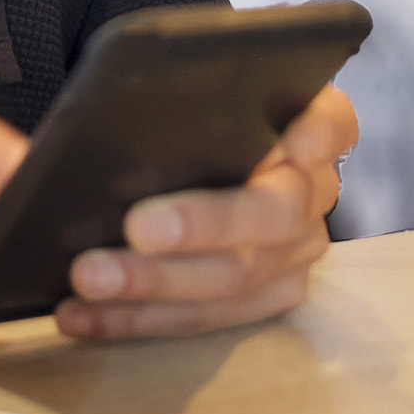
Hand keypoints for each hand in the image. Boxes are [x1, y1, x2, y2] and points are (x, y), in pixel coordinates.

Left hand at [56, 82, 358, 340]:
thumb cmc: (176, 116)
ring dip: (155, 283)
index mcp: (305, 124)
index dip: (318, 131)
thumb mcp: (178, 93)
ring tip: (88, 278)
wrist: (179, 155)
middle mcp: (310, 191)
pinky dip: (136, 319)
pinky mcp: (263, 298)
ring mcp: (293, 252)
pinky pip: (203, 320)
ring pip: (234, 277)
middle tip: (138, 226)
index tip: (292, 139)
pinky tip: (81, 316)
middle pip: (272, 211)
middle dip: (203, 222)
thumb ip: (174, 98)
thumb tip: (114, 115)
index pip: (332, 120)